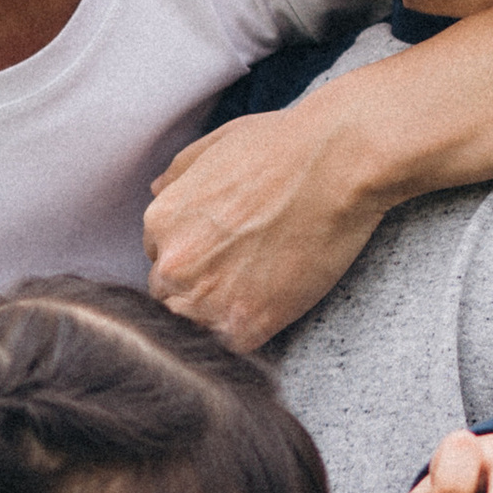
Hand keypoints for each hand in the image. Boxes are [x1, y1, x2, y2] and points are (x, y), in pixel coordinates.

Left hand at [145, 105, 386, 349]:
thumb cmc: (282, 146)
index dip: (194, 256)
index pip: (161, 258)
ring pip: (195, 327)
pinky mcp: (246, 325)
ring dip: (219, 315)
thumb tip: (155, 190)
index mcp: (161, 223)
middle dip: (199, 288)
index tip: (225, 251)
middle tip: (243, 273)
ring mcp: (208, 299)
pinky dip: (249, 332)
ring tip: (257, 290)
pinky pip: (231, 346)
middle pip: (170, 297)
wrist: (337, 164)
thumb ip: (179, 173)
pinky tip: (272, 306)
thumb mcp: (215, 146)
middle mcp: (174, 265)